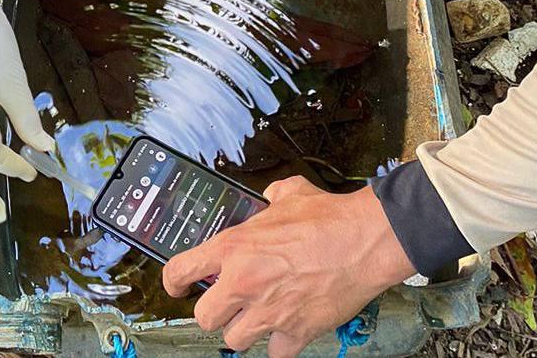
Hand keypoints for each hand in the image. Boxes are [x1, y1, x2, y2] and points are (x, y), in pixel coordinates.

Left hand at [162, 178, 415, 357]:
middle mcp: (243, 282)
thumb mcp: (289, 194)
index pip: (180, 270)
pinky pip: (275, 353)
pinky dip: (279, 344)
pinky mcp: (295, 332)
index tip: (176, 287)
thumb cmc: (329, 218)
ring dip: (245, 330)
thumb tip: (269, 196)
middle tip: (227, 304)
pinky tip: (287, 329)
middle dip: (214, 311)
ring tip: (259, 316)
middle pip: (204, 316)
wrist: (363, 240)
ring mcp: (268, 311)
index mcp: (233, 247)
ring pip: (235, 340)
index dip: (173, 282)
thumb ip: (270, 198)